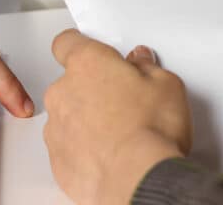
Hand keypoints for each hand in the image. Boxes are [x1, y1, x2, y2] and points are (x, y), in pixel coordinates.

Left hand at [44, 30, 190, 204]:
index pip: (67, 42)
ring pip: (68, 116)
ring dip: (87, 121)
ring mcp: (56, 127)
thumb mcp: (166, 84)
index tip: (92, 53)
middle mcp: (63, 91)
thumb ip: (148, 67)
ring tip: (119, 135)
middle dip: (92, 89)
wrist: (137, 179)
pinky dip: (83, 149)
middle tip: (123, 102)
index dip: (80, 46)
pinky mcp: (57, 159)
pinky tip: (109, 155)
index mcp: (87, 63)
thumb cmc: (150, 130)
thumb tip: (141, 63)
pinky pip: (68, 146)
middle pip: (71, 82)